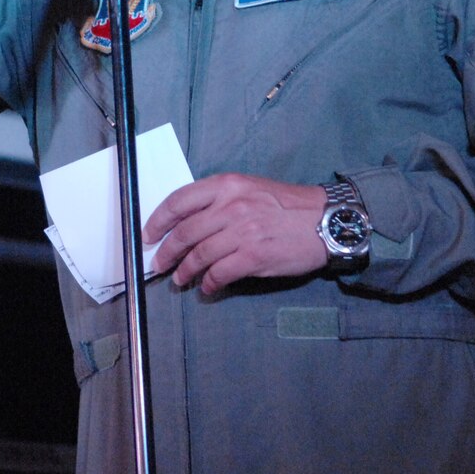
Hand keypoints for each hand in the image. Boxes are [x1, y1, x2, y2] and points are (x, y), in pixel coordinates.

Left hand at [143, 172, 329, 293]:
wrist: (325, 220)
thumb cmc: (286, 205)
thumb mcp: (249, 188)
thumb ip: (218, 201)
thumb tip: (188, 223)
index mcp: (226, 186)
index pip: (178, 201)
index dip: (157, 220)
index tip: (148, 234)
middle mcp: (231, 207)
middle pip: (184, 232)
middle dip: (166, 251)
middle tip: (159, 263)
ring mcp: (242, 233)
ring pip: (199, 255)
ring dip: (184, 271)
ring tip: (180, 279)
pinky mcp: (254, 257)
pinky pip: (220, 274)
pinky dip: (208, 284)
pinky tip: (207, 288)